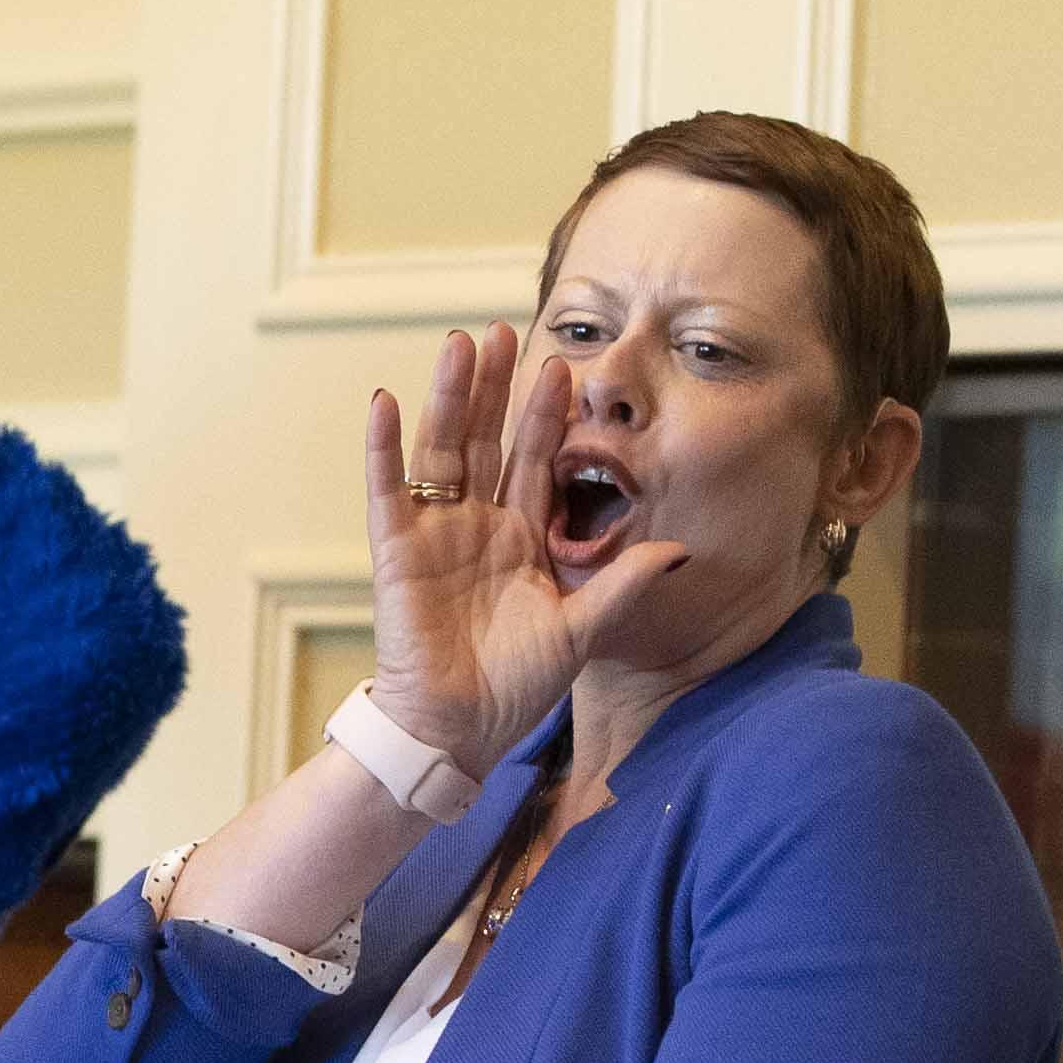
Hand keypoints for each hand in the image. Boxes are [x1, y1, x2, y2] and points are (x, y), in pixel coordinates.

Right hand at [357, 324, 696, 780]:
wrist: (458, 732)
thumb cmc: (516, 687)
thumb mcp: (582, 631)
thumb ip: (623, 585)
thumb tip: (679, 549)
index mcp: (523, 536)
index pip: (537, 461)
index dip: (548, 416)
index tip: (565, 367)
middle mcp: (478, 524)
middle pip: (486, 439)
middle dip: (495, 386)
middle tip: (503, 330)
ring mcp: (435, 533)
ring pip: (441, 449)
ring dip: (447, 397)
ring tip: (457, 344)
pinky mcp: (396, 551)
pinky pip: (387, 489)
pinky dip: (383, 448)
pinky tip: (386, 402)